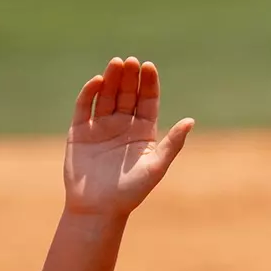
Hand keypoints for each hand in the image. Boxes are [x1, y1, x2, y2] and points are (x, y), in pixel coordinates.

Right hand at [63, 57, 195, 216]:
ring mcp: (100, 126)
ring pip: (107, 96)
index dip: (148, 83)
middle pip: (127, 94)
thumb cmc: (131, 192)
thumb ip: (173, 143)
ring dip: (111, 79)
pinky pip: (85, 107)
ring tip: (116, 63)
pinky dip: (90, 93)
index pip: (147, 100)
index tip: (149, 67)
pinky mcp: (80, 131)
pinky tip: (98, 81)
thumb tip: (190, 121)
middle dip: (129, 77)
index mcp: (143, 131)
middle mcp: (122, 125)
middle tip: (131, 61)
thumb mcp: (156, 167)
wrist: (98, 209)